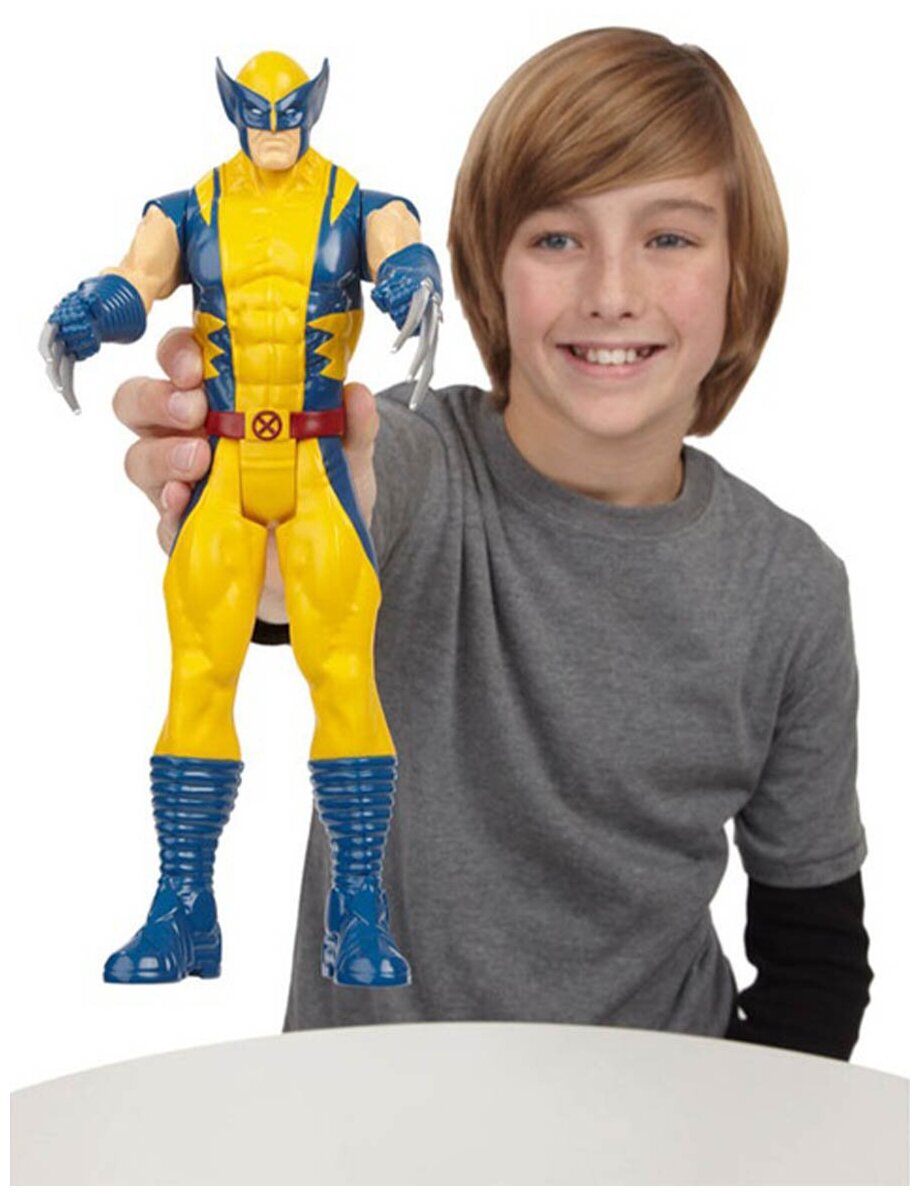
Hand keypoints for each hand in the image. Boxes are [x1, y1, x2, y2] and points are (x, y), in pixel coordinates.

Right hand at [113, 327, 380, 624]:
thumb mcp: (345, 456)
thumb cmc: (317, 491)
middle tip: (193, 409)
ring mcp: (178, 484)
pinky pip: (160, 518)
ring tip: (197, 460)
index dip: (178, 354)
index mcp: (220, 401)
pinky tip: (184, 501)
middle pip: (138, 402)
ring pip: (138, 457)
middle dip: (158, 399)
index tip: (197, 364)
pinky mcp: (182, 532)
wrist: (319, 558)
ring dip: (162, 453)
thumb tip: (357, 393)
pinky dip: (169, 508)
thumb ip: (352, 426)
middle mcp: (187, 435)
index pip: (180, 361)